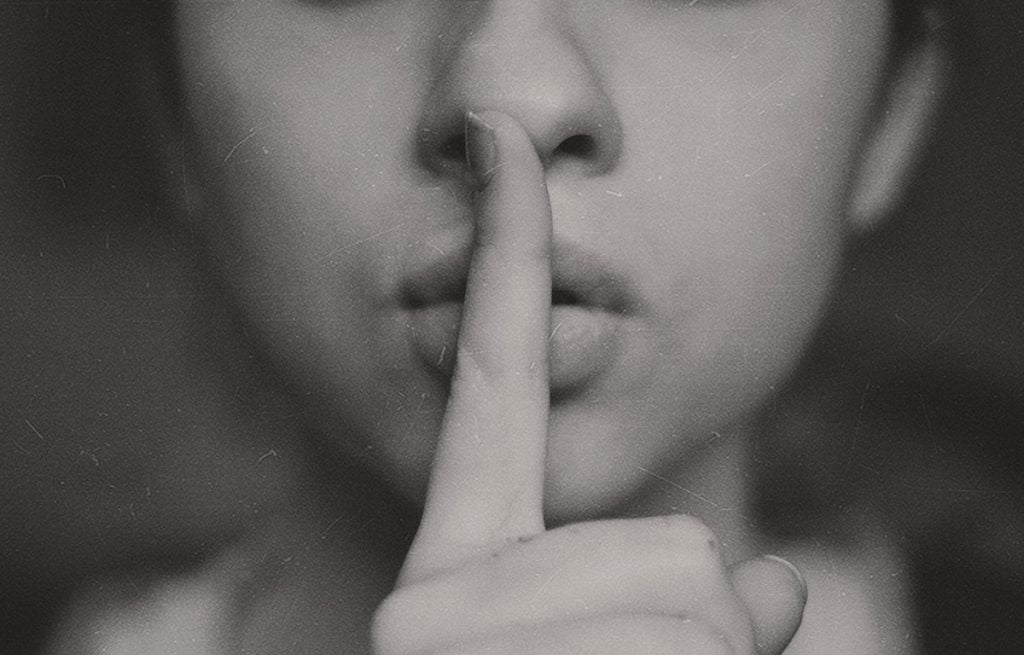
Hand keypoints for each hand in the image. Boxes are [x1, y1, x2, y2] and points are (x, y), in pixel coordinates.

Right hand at [372, 111, 805, 654]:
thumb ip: (687, 600)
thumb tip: (786, 582)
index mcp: (456, 568)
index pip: (493, 381)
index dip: (504, 255)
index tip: (499, 140)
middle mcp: (436, 593)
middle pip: (672, 538)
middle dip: (693, 619)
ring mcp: (456, 628)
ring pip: (698, 584)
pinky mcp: (467, 650)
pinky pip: (706, 633)